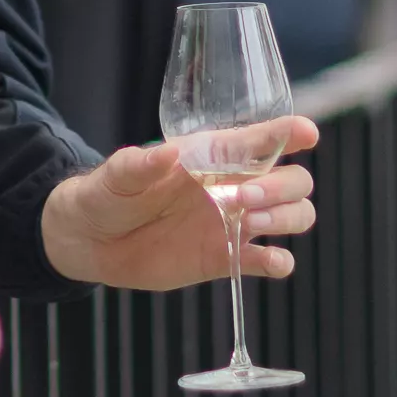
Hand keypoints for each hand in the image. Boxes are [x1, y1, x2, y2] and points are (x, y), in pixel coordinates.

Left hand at [39, 118, 318, 290]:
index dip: (288, 133)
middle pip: (293, 180)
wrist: (90, 241)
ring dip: (286, 218)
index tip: (306, 133)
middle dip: (282, 186)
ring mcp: (234, 223)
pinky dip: (278, 262)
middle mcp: (233, 186)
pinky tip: (266, 261)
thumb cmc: (105, 194)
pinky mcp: (226, 257)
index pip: (262, 140)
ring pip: (294, 215)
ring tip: (251, 224)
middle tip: (245, 197)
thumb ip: (138, 165)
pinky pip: (270, 261)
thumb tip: (166, 154)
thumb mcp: (115, 175)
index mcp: (212, 156)